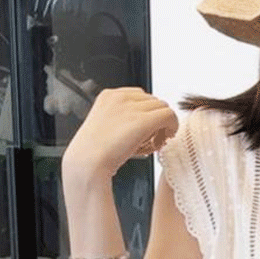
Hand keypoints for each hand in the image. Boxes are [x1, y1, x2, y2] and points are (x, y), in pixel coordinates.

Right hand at [62, 87, 178, 181]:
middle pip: (153, 101)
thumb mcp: (105, 128)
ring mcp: (132, 107)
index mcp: (108, 96)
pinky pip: (170, 116)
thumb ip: (122, 120)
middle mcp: (120, 97)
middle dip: (156, 119)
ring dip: (163, 125)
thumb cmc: (93, 154)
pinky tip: (162, 141)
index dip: (147, 113)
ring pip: (163, 107)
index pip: (140, 95)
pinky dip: (172, 127)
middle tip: (153, 139)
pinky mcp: (143, 120)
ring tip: (154, 143)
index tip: (146, 130)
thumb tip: (144, 125)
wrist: (87, 163)